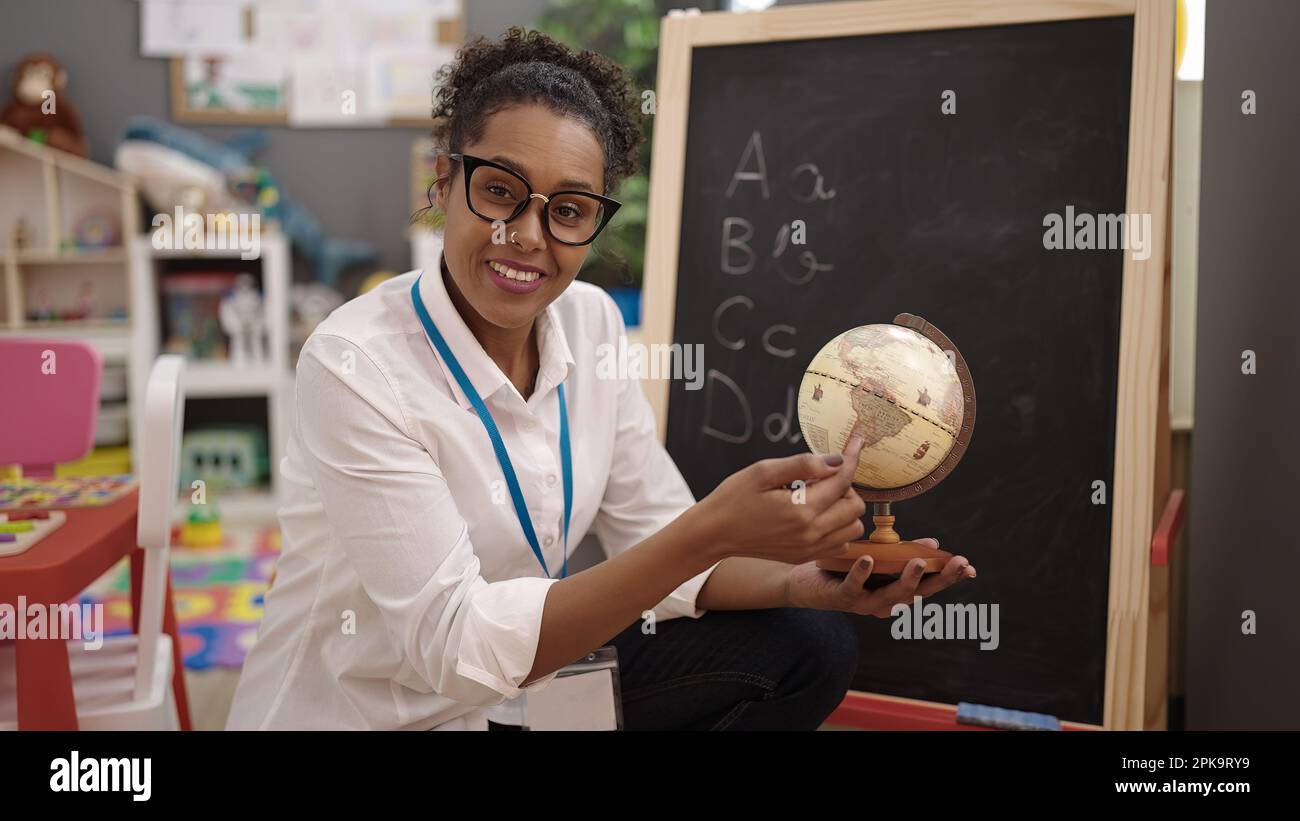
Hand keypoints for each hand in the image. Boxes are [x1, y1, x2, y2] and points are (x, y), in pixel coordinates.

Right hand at [692, 436, 868, 564]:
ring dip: (845, 509)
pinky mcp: (803, 557)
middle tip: (823, 476)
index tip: (857, 442)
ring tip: (821, 497)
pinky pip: (839, 544)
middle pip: (855, 507)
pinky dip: (838, 528)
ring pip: (853, 529)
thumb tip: (835, 461)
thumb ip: (802, 464)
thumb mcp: (763, 471)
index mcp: (801, 509)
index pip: (842, 480)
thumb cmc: (733, 498)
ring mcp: (809, 549)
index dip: (852, 458)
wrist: (713, 533)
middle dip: (846, 486)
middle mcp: (810, 533)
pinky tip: (818, 516)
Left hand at [783, 540, 976, 616]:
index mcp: (896, 592)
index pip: (928, 586)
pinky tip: (868, 561)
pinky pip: (853, 587)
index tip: (968, 567)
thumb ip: (904, 553)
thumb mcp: (878, 558)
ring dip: (906, 579)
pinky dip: (861, 575)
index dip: (949, 578)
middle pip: (917, 592)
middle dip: (940, 579)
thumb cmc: (843, 569)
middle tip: (958, 563)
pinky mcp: (841, 598)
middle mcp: (884, 602)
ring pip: (890, 595)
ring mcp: (863, 602)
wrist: (802, 582)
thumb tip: (933, 543)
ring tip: (918, 561)